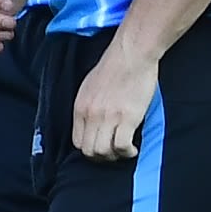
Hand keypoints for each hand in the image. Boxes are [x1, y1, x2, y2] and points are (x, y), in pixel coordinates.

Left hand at [72, 39, 158, 161]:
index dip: (89, 148)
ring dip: (114, 156)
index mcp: (80, 108)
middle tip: (113, 153)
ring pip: (103, 152)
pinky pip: (121, 146)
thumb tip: (91, 122)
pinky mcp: (127, 118)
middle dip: (101, 157)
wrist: (131, 54)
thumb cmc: (114, 66)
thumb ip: (88, 106)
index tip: (101, 147)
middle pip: (89, 151)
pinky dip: (127, 152)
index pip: (77, 142)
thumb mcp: (89, 86)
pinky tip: (133, 148)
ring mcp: (108, 117)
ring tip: (124, 151)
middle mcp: (91, 115)